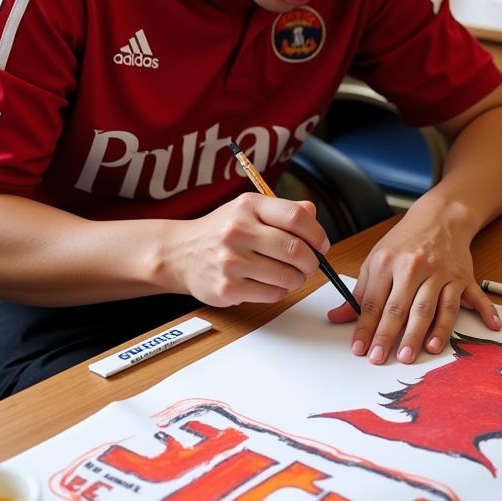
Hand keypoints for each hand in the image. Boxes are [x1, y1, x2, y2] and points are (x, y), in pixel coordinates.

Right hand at [167, 196, 328, 306]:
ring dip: (297, 279)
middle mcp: (238, 231)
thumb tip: (312, 213)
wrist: (180, 254)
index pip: (296, 217)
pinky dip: (279, 291)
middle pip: (295, 250)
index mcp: (248, 206)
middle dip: (311, 262)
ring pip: (287, 276)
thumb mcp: (248, 210)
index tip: (321, 244)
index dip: (317, 234)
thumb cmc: (221, 231)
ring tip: (288, 275)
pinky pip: (272, 294)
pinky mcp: (228, 288)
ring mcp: (231, 261)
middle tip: (310, 265)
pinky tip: (267, 283)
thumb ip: (282, 210)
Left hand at [325, 201, 499, 363]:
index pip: (374, 302)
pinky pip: (474, 297)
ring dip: (426, 332)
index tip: (360, 349)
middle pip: (402, 308)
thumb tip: (337, 317)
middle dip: (391, 336)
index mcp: (388, 263)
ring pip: (433, 307)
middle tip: (383, 358)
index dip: (366, 328)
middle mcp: (415, 267)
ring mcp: (442, 273)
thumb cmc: (405, 242)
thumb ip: (359, 292)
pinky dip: (484, 311)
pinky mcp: (463, 276)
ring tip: (418, 353)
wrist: (440, 217)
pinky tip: (490, 327)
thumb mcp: (375, 260)